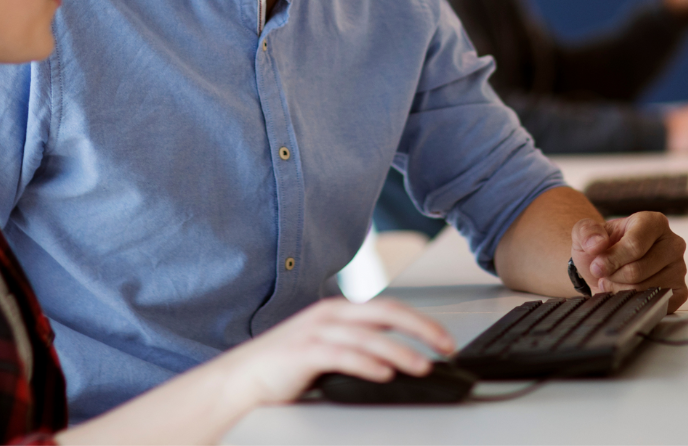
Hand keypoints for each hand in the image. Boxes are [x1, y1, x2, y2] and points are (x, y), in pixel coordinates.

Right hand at [218, 297, 454, 406]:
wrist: (242, 379)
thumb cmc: (286, 368)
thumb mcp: (328, 350)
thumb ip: (358, 348)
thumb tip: (401, 360)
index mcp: (338, 312)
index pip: (389, 309)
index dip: (421, 322)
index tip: (446, 341)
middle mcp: (329, 315)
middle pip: (385, 313)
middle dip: (421, 328)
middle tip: (446, 346)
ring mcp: (315, 332)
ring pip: (367, 336)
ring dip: (399, 352)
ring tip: (422, 367)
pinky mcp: (302, 352)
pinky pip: (341, 355)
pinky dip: (366, 364)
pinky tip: (384, 374)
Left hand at [571, 214, 687, 311]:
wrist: (606, 267)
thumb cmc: (600, 248)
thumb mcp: (585, 233)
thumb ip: (586, 232)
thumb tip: (597, 244)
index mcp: (653, 222)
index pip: (635, 245)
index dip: (611, 260)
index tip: (596, 266)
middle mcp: (673, 243)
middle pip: (638, 270)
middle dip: (613, 276)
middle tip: (604, 274)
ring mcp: (680, 268)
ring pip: (646, 289)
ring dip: (621, 289)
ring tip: (614, 281)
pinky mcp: (681, 290)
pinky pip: (658, 303)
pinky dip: (636, 301)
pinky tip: (627, 291)